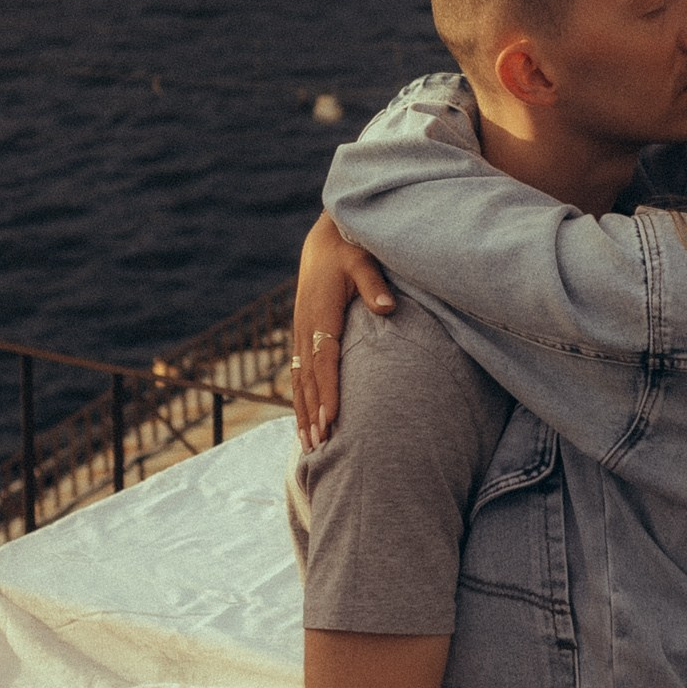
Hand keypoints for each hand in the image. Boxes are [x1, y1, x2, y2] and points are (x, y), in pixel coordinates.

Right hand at [292, 212, 394, 448]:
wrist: (324, 241)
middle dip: (313, 413)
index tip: (332, 419)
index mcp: (321, 314)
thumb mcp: (363, 261)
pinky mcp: (302, 335)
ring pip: (299, 380)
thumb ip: (374, 285)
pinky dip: (300, 399)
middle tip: (320, 446)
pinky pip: (298, 373)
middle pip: (308, 378)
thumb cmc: (349, 250)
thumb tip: (388, 308)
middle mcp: (306, 327)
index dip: (328, 391)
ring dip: (303, 412)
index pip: (324, 360)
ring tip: (309, 445)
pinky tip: (304, 420)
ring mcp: (301, 333)